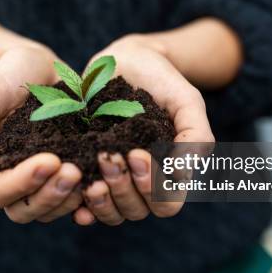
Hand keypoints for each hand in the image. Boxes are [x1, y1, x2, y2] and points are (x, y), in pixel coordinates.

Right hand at [0, 46, 83, 222]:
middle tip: (74, 171)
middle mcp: (14, 180)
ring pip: (50, 210)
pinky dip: (87, 198)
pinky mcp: (67, 174)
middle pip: (24, 210)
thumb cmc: (8, 76)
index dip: (22, 183)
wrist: (39, 65)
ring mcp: (42, 181)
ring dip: (69, 199)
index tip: (50, 160)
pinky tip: (104, 182)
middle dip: (50, 195)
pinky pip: (74, 200)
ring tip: (91, 176)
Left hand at [73, 35, 214, 225]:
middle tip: (108, 155)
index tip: (137, 153)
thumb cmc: (162, 81)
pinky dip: (81, 206)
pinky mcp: (87, 170)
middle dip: (123, 188)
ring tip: (91, 176)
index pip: (166, 204)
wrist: (127, 60)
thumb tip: (183, 174)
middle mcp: (141, 182)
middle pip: (136, 210)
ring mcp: (114, 179)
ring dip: (102, 199)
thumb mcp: (187, 101)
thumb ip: (196, 135)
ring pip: (111, 212)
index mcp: (169, 173)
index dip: (153, 189)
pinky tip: (75, 193)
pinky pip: (83, 204)